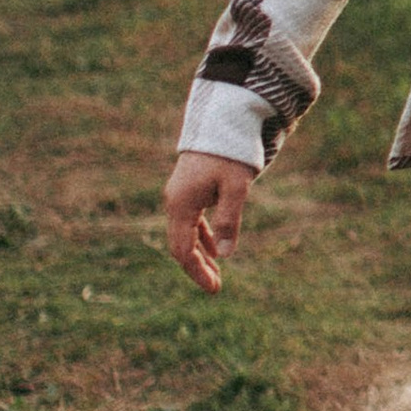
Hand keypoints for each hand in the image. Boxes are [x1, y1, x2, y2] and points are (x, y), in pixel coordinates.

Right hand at [164, 153, 255, 294]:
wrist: (222, 122)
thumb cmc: (231, 153)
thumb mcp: (236, 188)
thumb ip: (229, 220)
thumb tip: (226, 255)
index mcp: (181, 205)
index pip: (183, 250)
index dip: (197, 271)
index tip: (214, 289)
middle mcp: (174, 202)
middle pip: (180, 245)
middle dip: (197, 267)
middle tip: (216, 287)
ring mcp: (179, 196)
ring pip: (185, 234)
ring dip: (200, 254)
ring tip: (216, 273)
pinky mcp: (188, 190)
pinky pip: (190, 221)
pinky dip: (202, 237)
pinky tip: (216, 249)